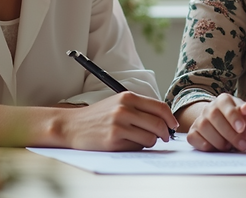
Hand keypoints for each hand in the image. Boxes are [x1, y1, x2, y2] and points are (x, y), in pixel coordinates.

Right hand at [59, 91, 177, 150]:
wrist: (72, 125)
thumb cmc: (97, 116)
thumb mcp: (117, 103)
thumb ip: (138, 107)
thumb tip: (164, 119)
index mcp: (127, 97)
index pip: (160, 107)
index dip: (170, 119)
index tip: (172, 126)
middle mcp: (124, 109)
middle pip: (158, 124)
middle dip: (165, 133)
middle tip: (164, 137)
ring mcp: (119, 124)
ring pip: (150, 138)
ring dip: (150, 142)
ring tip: (140, 140)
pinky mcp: (114, 140)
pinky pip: (137, 147)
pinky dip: (137, 147)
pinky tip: (127, 143)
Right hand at [185, 93, 245, 151]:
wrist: (225, 127)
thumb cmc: (239, 123)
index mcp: (223, 100)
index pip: (225, 104)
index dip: (233, 116)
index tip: (242, 128)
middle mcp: (209, 108)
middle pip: (214, 116)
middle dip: (229, 133)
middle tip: (242, 145)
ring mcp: (199, 120)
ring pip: (204, 127)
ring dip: (218, 140)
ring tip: (229, 147)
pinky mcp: (192, 132)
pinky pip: (193, 137)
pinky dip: (203, 144)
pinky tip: (214, 148)